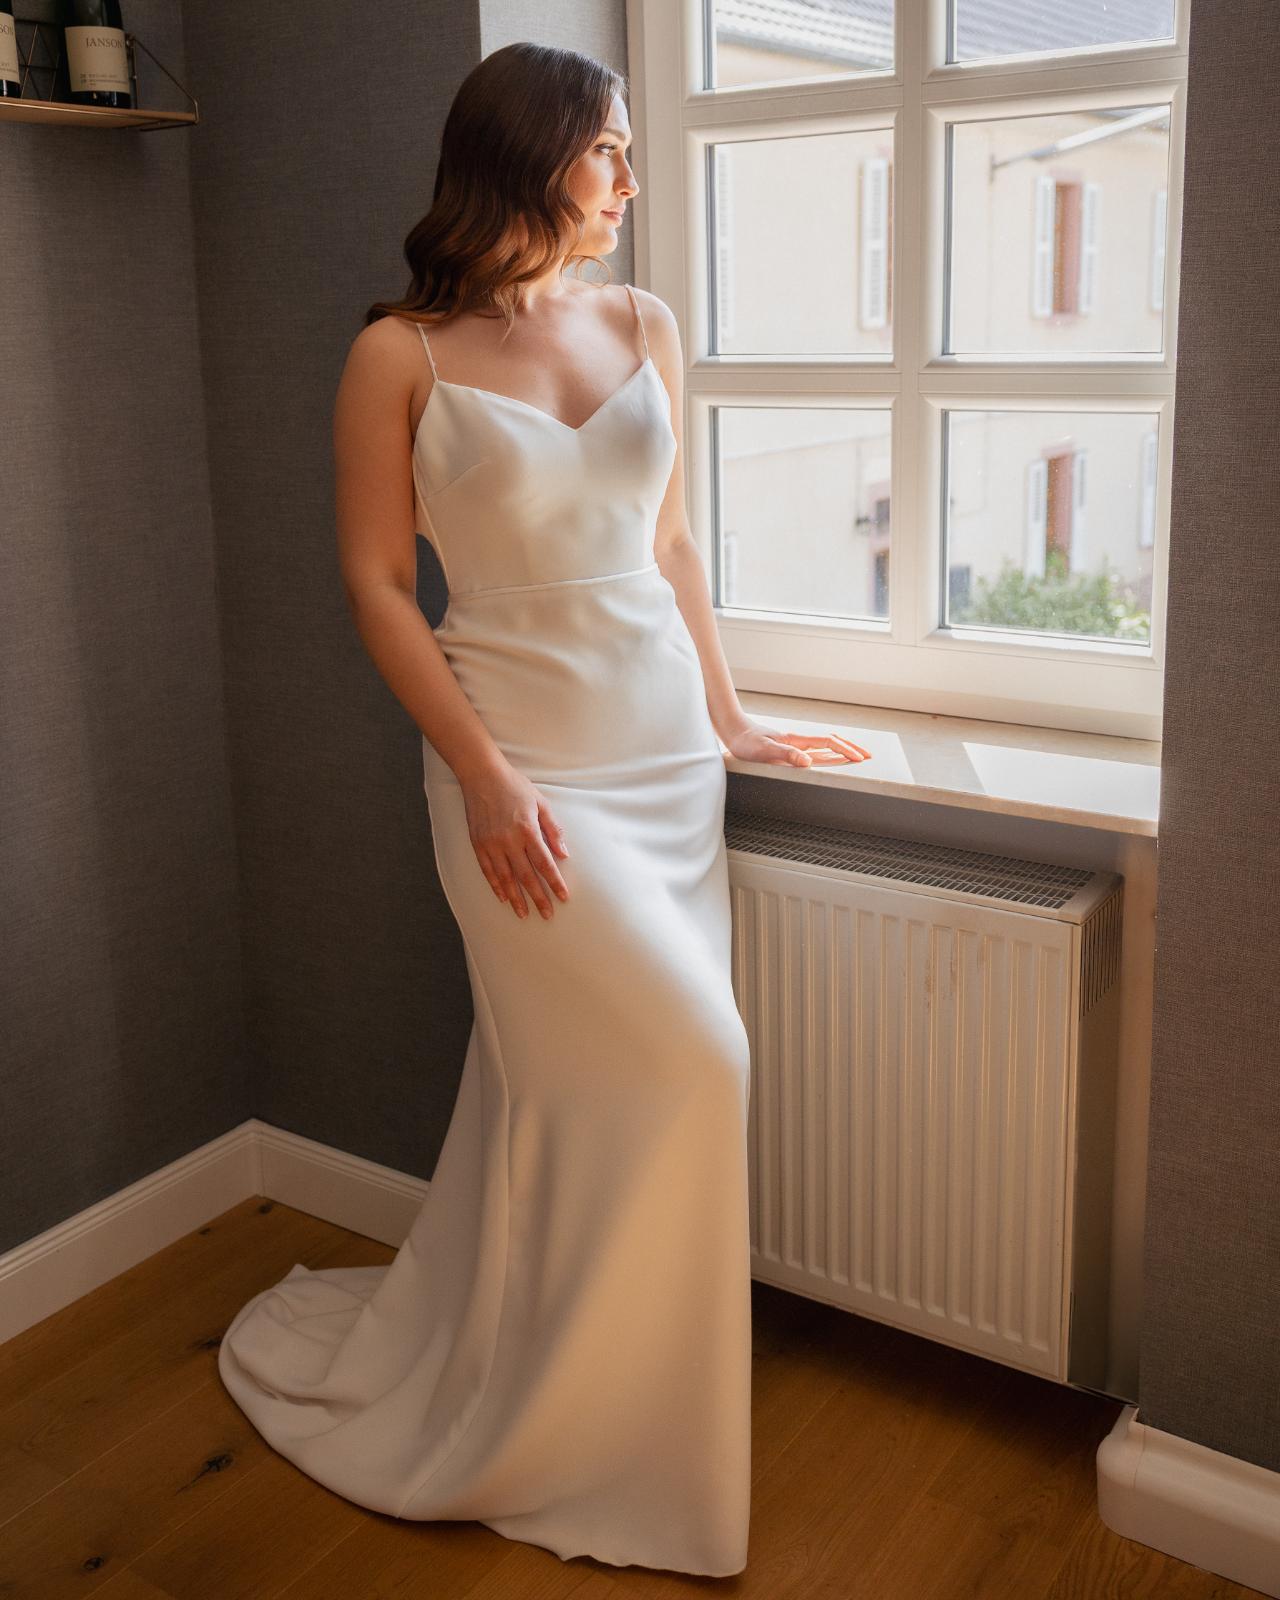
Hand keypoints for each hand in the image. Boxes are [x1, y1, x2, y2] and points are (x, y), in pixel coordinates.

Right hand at [459, 757, 570, 920]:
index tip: (563, 897)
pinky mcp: (478, 844)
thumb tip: (564, 854)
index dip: (555, 883)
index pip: (545, 864)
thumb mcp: (541, 803)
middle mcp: (509, 841)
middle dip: (538, 898)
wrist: (482, 775)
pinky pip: (488, 870)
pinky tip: (503, 897)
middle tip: (547, 915)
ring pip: (506, 878)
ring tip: (524, 914)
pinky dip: (496, 886)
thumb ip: (553, 829)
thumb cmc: (515, 786)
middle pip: (527, 876)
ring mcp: (491, 844)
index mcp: (528, 830)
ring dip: (516, 898)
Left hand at [723, 721, 871, 767]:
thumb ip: (786, 755)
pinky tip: (828, 758)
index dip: (846, 751)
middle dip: (850, 748)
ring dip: (841, 751)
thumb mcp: (765, 751)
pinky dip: (827, 754)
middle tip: (867, 756)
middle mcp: (798, 742)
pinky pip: (814, 751)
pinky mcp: (788, 750)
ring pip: (824, 747)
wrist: (734, 731)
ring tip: (855, 756)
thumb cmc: (746, 742)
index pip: (828, 743)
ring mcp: (794, 745)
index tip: (860, 758)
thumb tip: (809, 762)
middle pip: (831, 743)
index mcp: (796, 741)